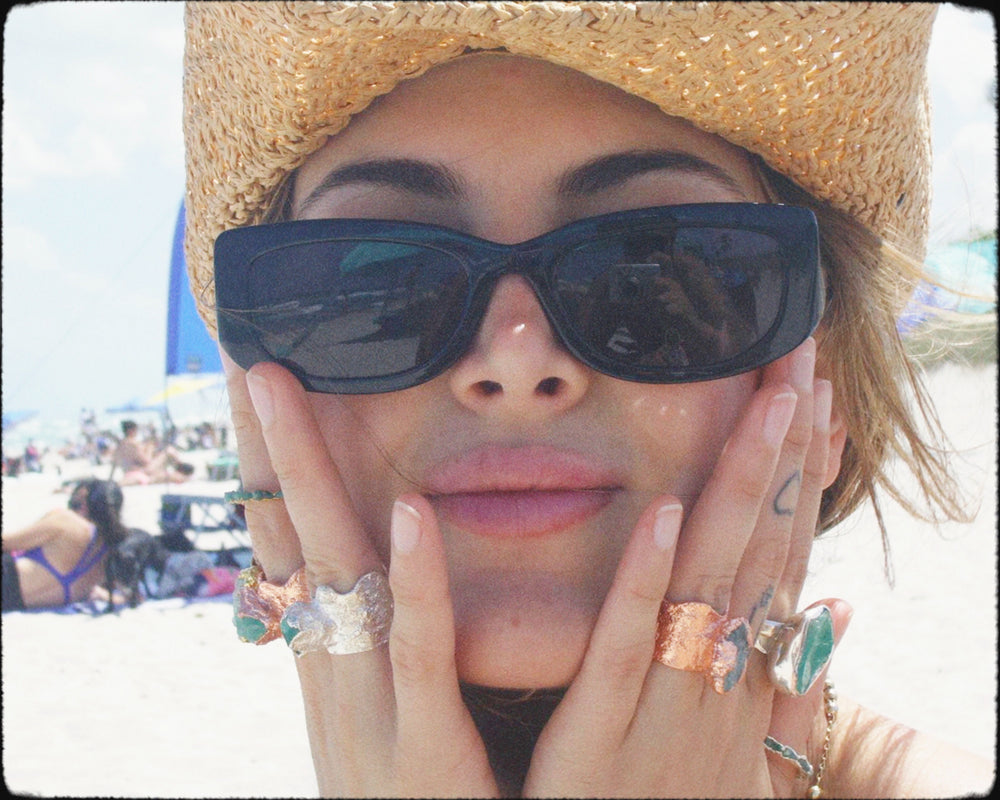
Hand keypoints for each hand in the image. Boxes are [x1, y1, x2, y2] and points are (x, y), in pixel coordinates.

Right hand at [222, 352, 497, 796]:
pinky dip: (410, 579)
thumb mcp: (386, 716)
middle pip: (295, 538)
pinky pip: (417, 651)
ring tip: (284, 391)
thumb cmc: (422, 797)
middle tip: (250, 361)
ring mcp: (368, 707)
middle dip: (270, 448)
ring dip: (307, 478)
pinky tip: (405, 509)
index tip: (262, 392)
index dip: (272, 465)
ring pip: (333, 573)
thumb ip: (385, 644)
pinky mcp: (423, 748)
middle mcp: (333, 672)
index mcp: (332, 662)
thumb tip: (382, 573)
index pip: (292, 543)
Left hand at [523, 339, 850, 796]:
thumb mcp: (741, 738)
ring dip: (743, 488)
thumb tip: (840, 600)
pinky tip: (664, 513)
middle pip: (760, 544)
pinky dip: (650, 581)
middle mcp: (719, 674)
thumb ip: (787, 669)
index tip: (812, 395)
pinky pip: (628, 648)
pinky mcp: (604, 734)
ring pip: (713, 579)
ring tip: (770, 401)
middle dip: (784, 450)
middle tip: (801, 358)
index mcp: (740, 669)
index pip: (780, 549)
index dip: (800, 471)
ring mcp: (668, 701)